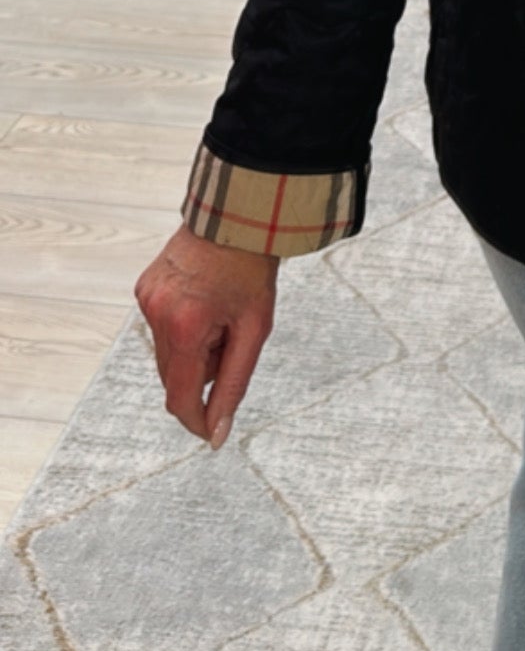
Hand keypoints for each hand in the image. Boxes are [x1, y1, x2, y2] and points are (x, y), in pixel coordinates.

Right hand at [135, 224, 278, 448]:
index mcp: (186, 326)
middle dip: (203, 373)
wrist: (237, 216)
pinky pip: (160, 327)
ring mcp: (146, 299)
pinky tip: (203, 301)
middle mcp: (157, 314)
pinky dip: (182, 328)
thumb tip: (217, 434)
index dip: (196, 420)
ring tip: (219, 315)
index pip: (180, 397)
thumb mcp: (254, 331)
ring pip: (167, 354)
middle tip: (231, 338)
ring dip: (193, 351)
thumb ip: (234, 385)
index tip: (212, 433)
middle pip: (174, 377)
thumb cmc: (252, 271)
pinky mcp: (142, 287)